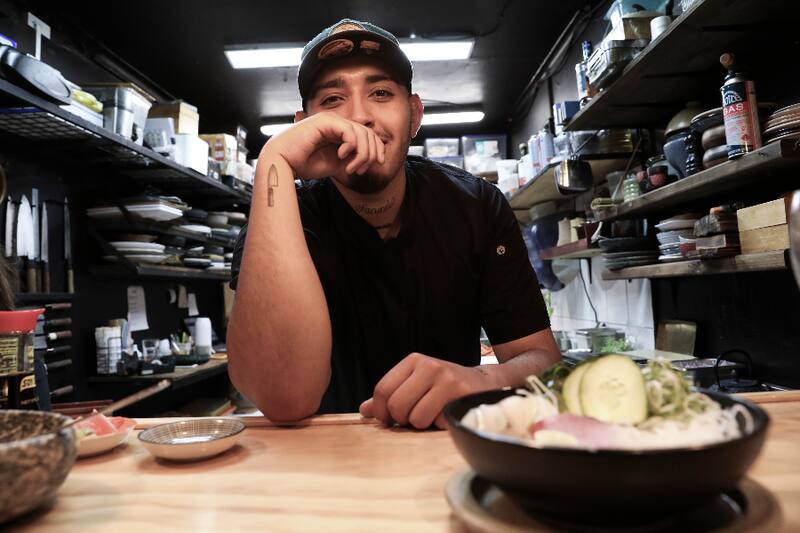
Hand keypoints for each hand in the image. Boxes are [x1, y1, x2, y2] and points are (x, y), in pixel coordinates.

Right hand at [262, 111, 384, 179]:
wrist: (283, 162)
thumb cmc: (304, 163)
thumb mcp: (336, 163)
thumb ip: (352, 158)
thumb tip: (370, 159)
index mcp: (340, 132)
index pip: (367, 134)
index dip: (376, 149)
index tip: (375, 165)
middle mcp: (337, 123)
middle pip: (368, 133)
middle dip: (372, 153)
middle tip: (361, 169)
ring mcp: (331, 120)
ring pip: (361, 132)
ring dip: (362, 153)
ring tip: (351, 167)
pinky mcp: (325, 121)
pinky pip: (349, 131)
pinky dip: (351, 146)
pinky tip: (342, 156)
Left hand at [359, 353, 498, 429]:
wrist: (485, 383)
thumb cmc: (444, 387)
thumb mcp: (416, 384)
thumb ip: (390, 395)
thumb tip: (364, 411)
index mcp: (414, 361)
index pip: (383, 389)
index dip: (381, 411)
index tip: (388, 420)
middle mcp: (430, 366)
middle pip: (397, 405)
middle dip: (402, 420)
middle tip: (413, 418)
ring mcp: (448, 380)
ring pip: (416, 418)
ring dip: (422, 425)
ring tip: (433, 415)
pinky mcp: (462, 395)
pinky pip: (438, 423)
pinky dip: (439, 426)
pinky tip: (447, 416)